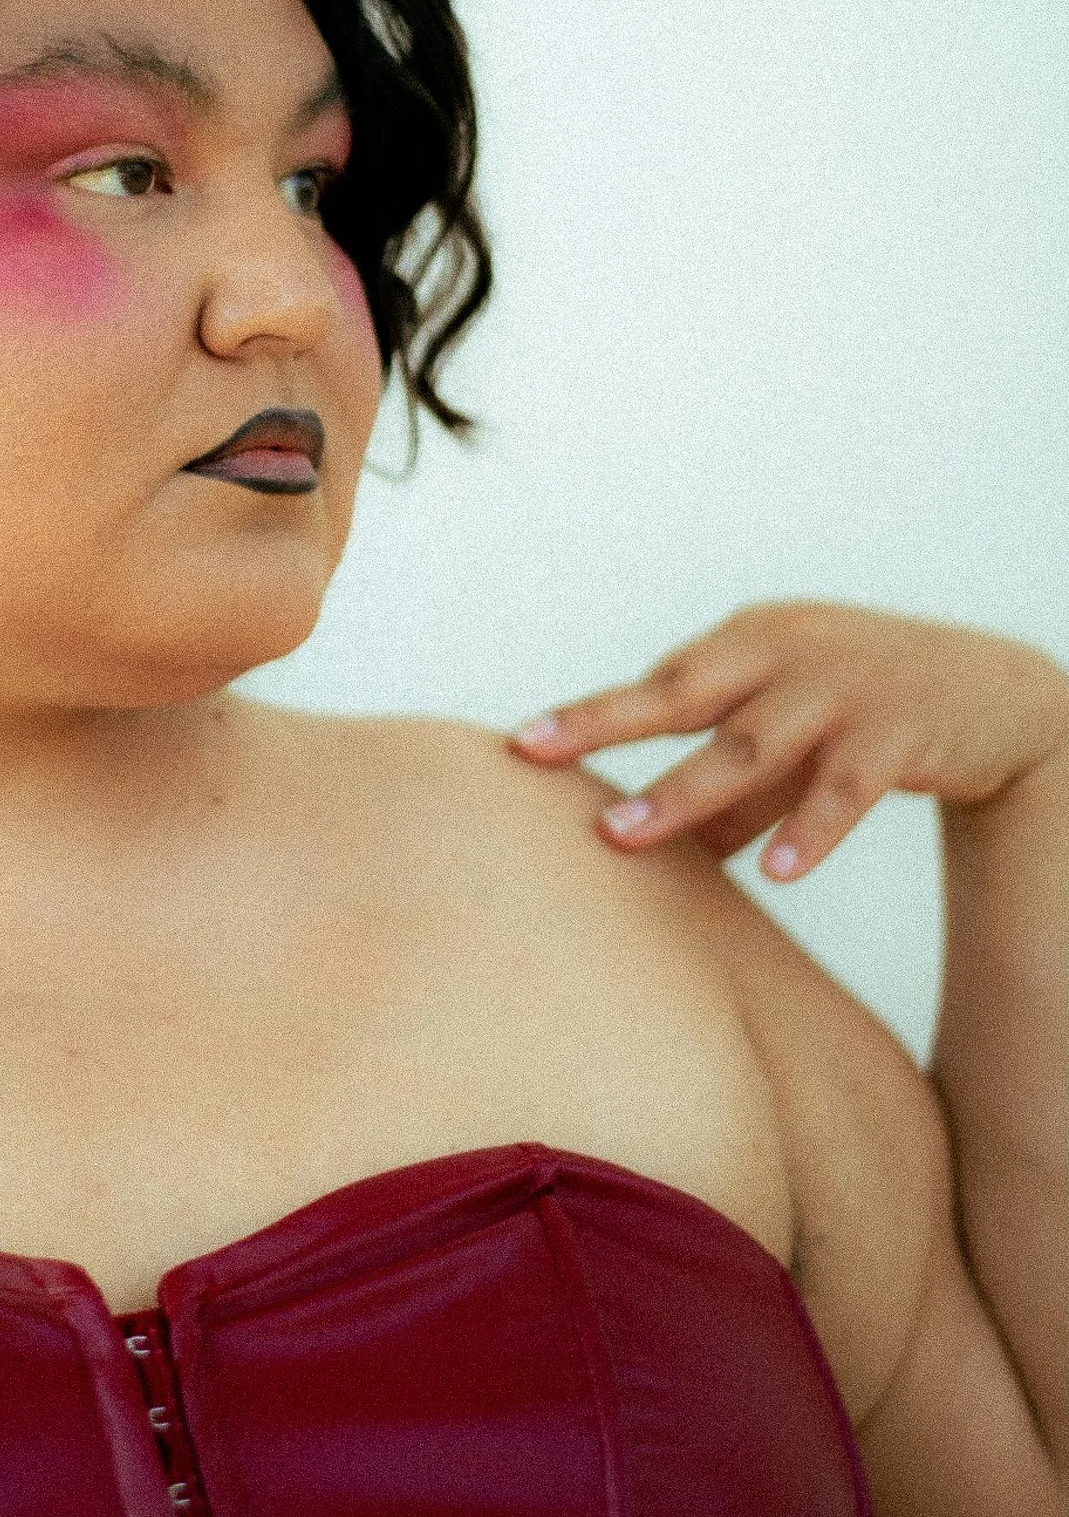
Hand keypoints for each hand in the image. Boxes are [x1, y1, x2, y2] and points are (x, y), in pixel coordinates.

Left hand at [506, 601, 1068, 880]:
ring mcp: (840, 690)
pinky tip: (774, 872)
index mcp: (747, 644)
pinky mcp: (896, 734)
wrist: (995, 691)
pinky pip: (843, 789)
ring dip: (684, 793)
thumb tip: (658, 862)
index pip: (655, 684)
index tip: (520, 743)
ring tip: (627, 836)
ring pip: (749, 746)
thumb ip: (729, 795)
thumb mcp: (791, 737)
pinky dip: (807, 830)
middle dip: (605, 727)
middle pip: (679, 693)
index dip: (589, 715)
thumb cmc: (863, 715)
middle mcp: (784, 655)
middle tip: (539, 762)